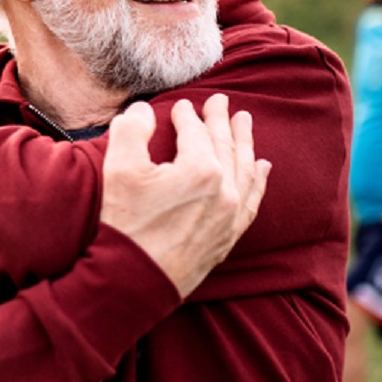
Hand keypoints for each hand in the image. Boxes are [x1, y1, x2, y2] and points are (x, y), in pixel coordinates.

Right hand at [100, 94, 270, 297]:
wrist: (134, 280)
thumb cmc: (125, 224)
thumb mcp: (119, 168)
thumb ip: (132, 129)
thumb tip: (143, 110)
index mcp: (201, 169)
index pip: (196, 132)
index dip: (188, 115)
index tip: (181, 106)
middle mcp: (224, 190)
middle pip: (225, 144)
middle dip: (221, 120)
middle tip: (221, 100)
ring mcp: (230, 215)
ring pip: (244, 169)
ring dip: (245, 142)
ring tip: (245, 122)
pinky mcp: (229, 236)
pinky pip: (252, 201)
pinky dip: (257, 180)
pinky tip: (261, 167)